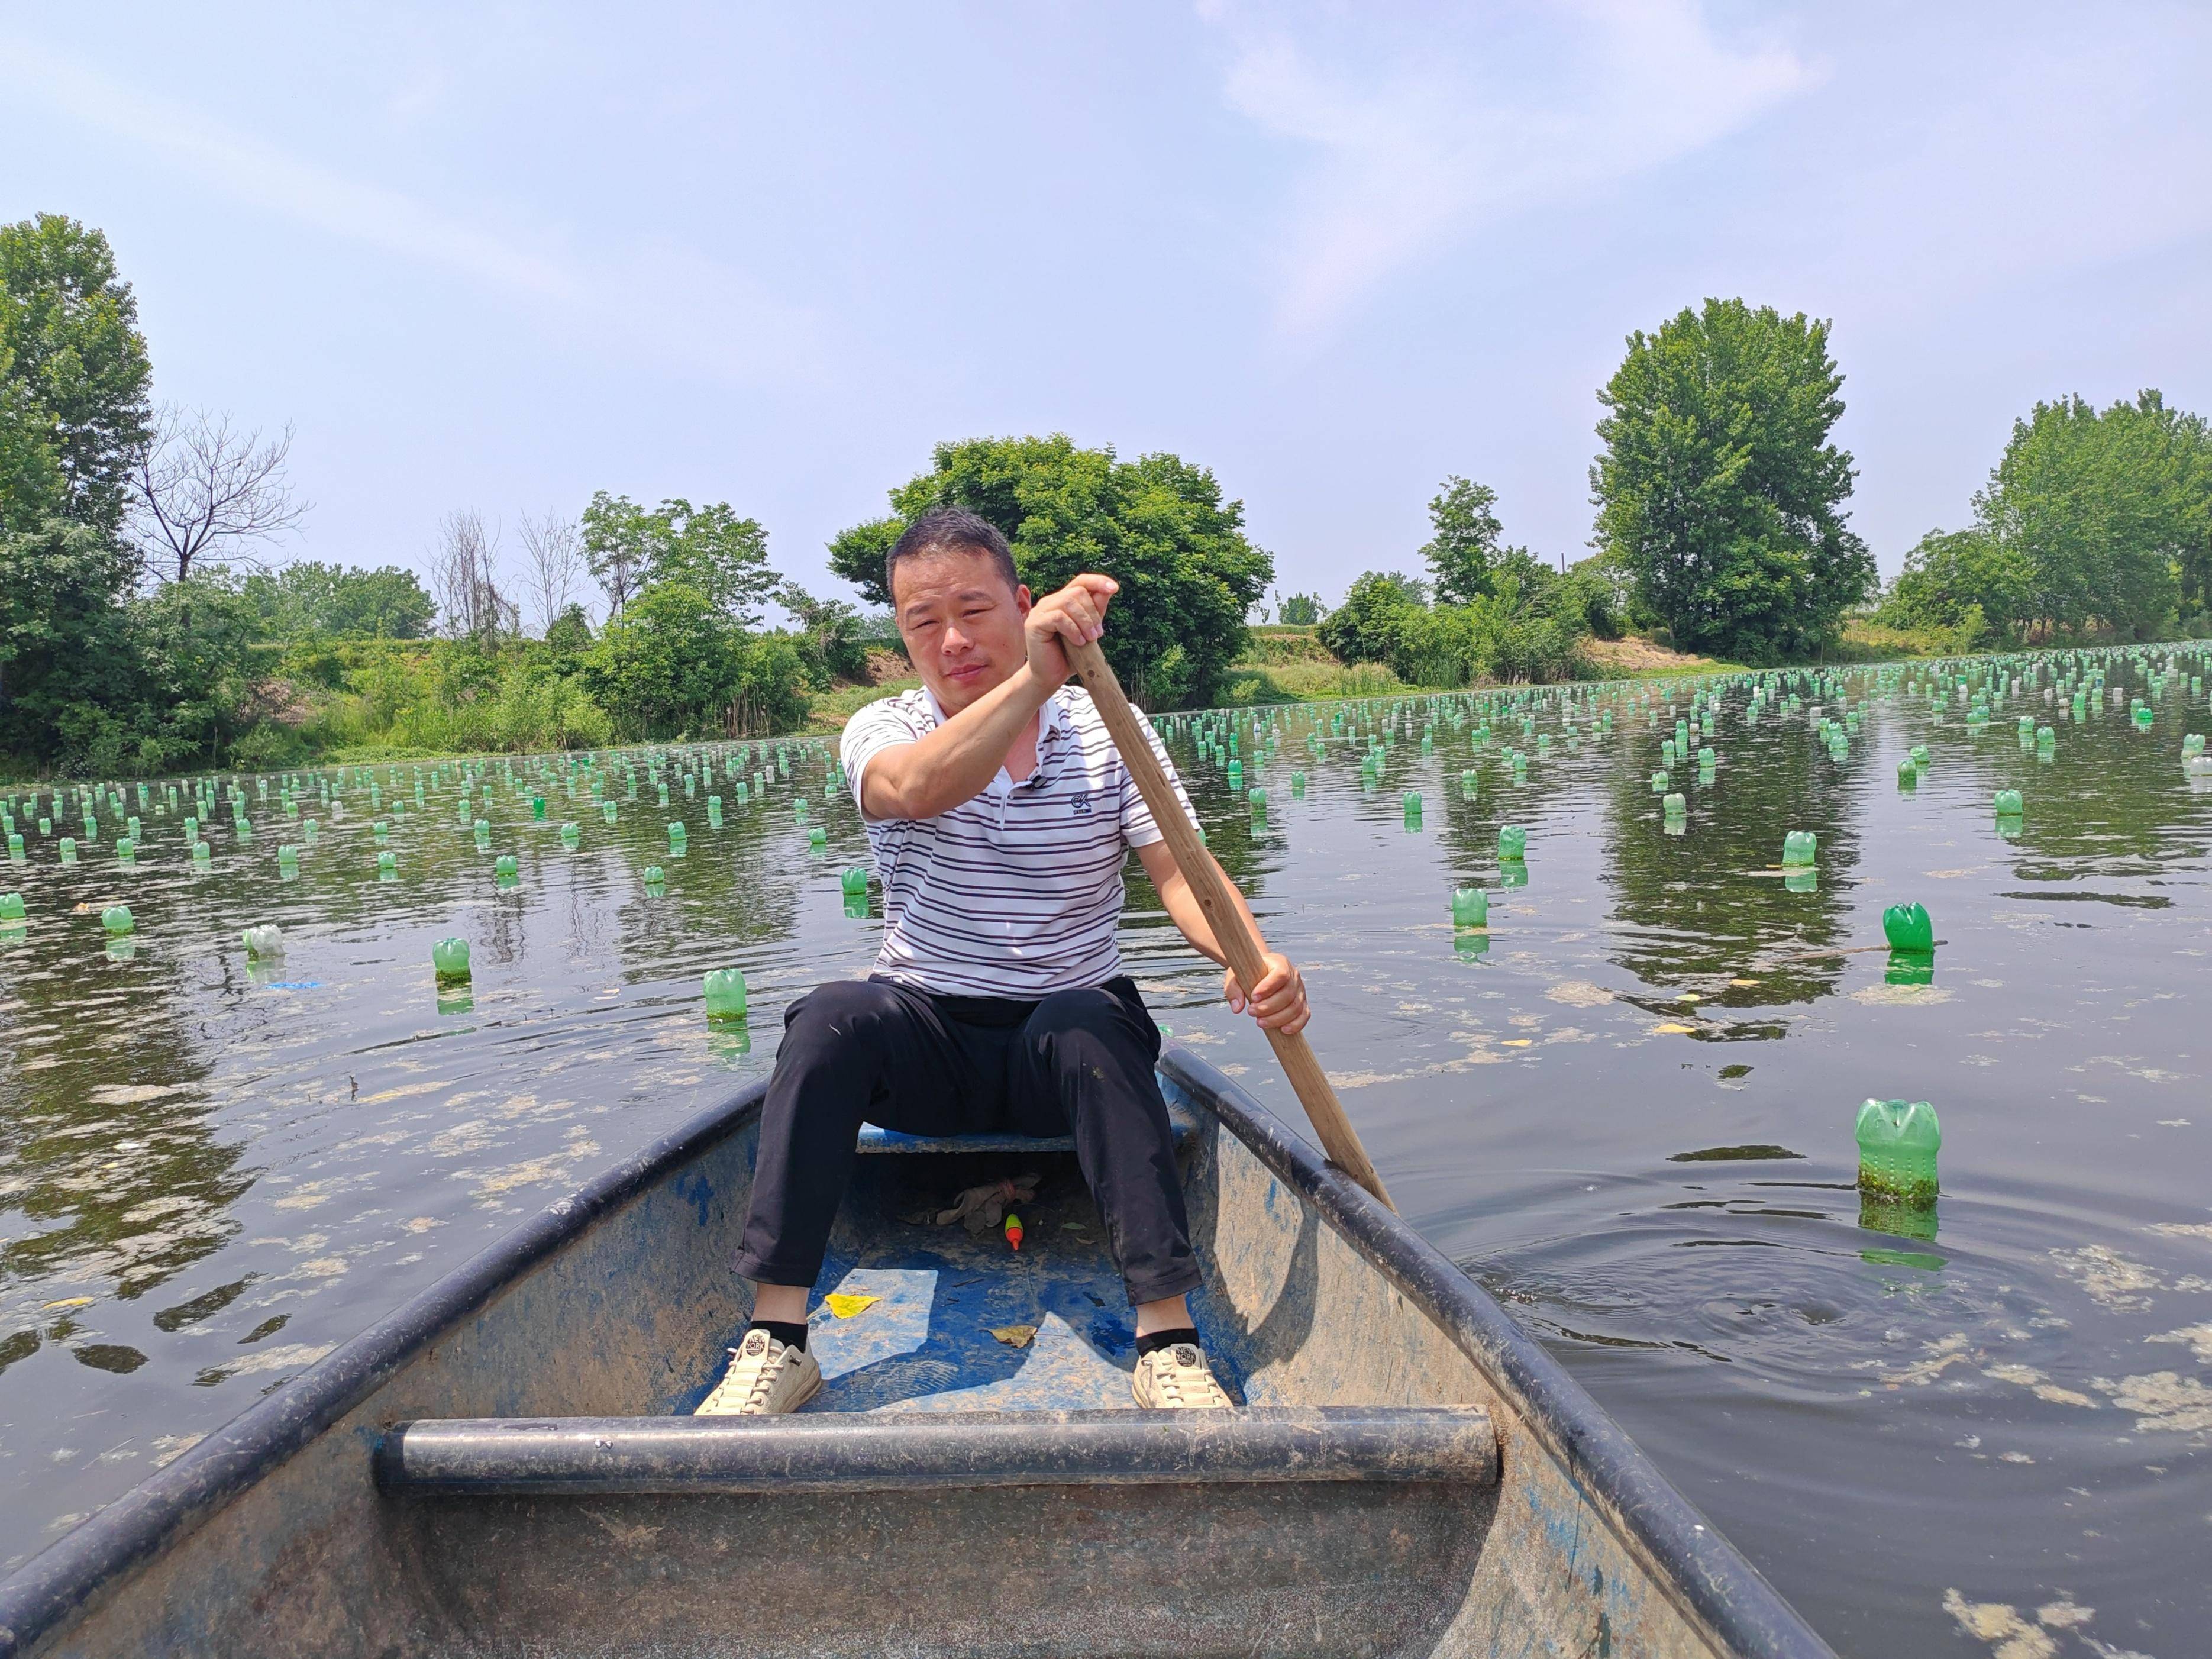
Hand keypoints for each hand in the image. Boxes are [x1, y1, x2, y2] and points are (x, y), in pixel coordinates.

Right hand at [1023, 573, 1117, 689]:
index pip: (1080, 581)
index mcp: (1062, 601)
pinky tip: (1078, 642)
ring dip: (1085, 622)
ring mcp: (1040, 611)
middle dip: (1093, 613)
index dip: (1097, 581)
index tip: (1114, 588)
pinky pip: (1058, 617)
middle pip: (1077, 592)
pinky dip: (1073, 629)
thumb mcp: (1089, 630)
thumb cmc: (1069, 655)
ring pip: (1068, 603)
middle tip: (1098, 634)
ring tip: (1089, 639)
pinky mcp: (1034, 623)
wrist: (1050, 676)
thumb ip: (1096, 611)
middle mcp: (1050, 602)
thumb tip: (1108, 590)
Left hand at [1224, 951, 1309, 1034]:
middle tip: (1251, 1012)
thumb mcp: (1236, 976)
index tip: (1253, 997)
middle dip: (1268, 1007)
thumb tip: (1237, 1008)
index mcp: (1279, 963)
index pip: (1280, 974)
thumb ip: (1234, 989)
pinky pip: (1304, 1015)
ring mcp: (1300, 990)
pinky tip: (1282, 1030)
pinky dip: (1295, 1024)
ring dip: (1278, 1018)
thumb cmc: (1250, 973)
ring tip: (1260, 1022)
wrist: (1260, 972)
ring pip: (1295, 1007)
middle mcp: (1293, 976)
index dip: (1268, 987)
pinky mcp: (1302, 1003)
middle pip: (1288, 994)